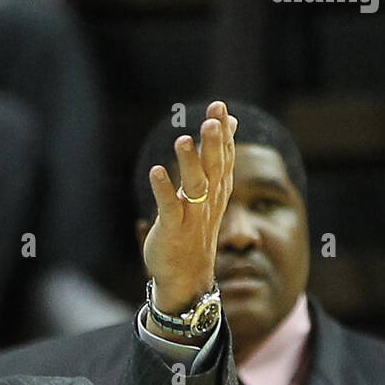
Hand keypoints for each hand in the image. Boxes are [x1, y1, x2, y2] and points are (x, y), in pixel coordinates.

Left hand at [142, 100, 237, 325]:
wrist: (186, 276)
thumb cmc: (194, 229)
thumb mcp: (210, 192)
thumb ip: (217, 159)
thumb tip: (228, 123)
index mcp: (217, 192)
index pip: (224, 159)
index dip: (223, 134)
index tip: (220, 108)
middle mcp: (207, 202)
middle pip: (214, 169)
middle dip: (213, 144)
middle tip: (212, 119)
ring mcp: (192, 217)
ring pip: (195, 187)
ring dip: (190, 163)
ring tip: (183, 140)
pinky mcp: (173, 231)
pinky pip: (170, 209)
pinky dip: (164, 190)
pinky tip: (156, 172)